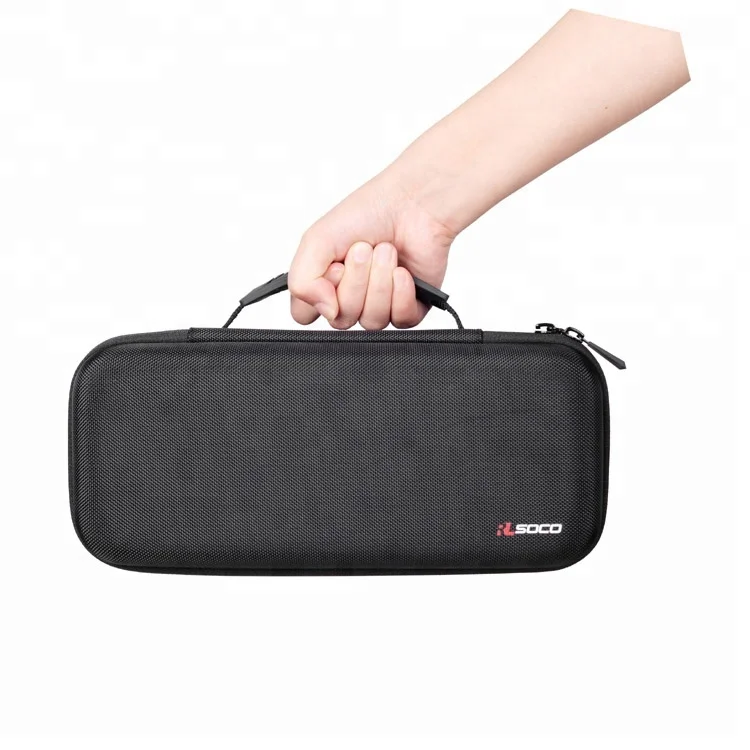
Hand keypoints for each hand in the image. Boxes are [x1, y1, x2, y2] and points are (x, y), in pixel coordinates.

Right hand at [288, 168, 454, 329]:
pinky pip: (400, 319)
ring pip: (371, 321)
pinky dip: (401, 292)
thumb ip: (303, 281)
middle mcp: (349, 298)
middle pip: (341, 320)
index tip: (332, 266)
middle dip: (355, 281)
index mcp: (322, 283)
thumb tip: (326, 311)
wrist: (413, 202)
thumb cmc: (369, 213)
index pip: (304, 315)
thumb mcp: (317, 239)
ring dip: (379, 283)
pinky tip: (403, 271)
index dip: (316, 295)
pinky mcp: (408, 308)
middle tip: (364, 250)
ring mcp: (379, 306)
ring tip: (386, 252)